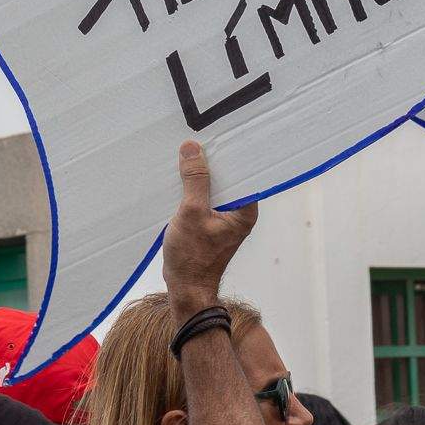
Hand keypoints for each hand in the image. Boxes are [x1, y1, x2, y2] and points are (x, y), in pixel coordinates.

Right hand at [162, 141, 256, 314]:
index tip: (218, 134)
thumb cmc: (192, 259)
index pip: (243, 171)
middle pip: (228, 177)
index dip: (231, 152)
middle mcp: (239, 213)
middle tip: (198, 139)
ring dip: (200, 175)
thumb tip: (192, 149)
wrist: (185, 290)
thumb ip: (194, 180)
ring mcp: (224, 218)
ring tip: (187, 155)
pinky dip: (193, 189)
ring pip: (214, 187)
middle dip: (212, 161)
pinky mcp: (210, 223)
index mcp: (245, 210)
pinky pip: (204, 198)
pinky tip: (180, 179)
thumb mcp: (191, 213)